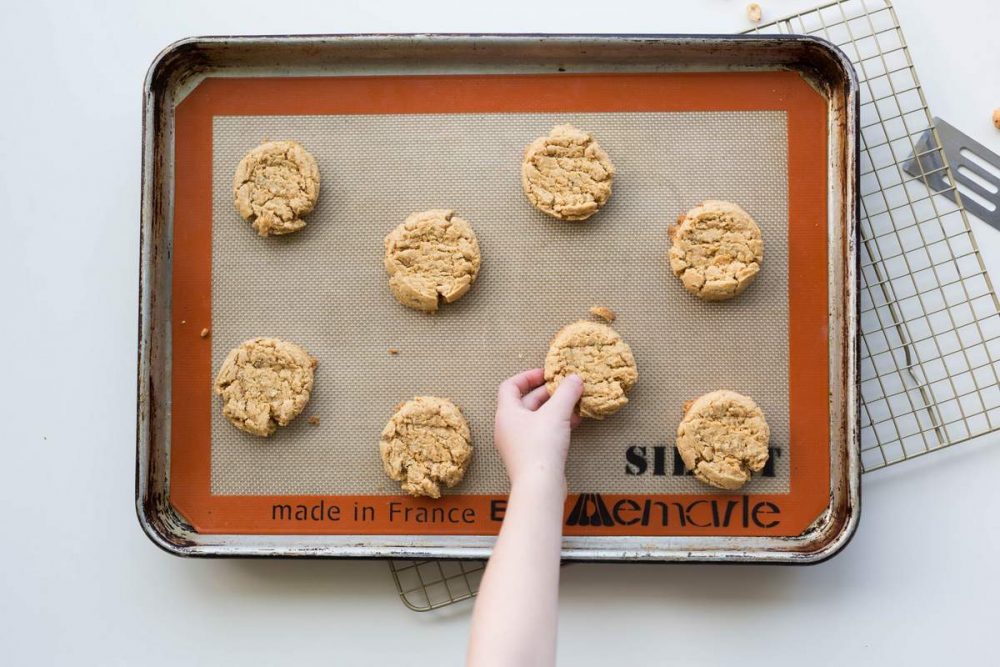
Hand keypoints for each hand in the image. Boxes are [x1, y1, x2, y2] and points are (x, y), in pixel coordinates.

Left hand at [494, 368, 583, 490]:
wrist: (539, 486)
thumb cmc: (541, 446)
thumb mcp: (556, 413)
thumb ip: (566, 392)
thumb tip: (575, 377)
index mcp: (506, 413)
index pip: (510, 386)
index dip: (527, 376)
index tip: (547, 374)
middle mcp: (508, 427)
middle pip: (526, 402)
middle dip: (548, 393)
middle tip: (567, 387)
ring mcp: (518, 443)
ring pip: (537, 419)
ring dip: (555, 409)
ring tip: (576, 403)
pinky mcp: (530, 457)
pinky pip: (542, 433)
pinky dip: (556, 425)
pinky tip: (575, 422)